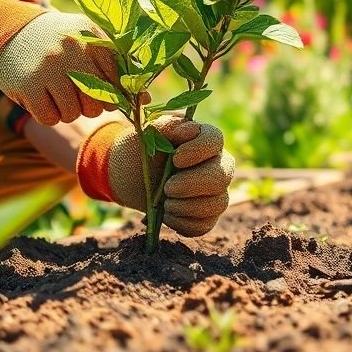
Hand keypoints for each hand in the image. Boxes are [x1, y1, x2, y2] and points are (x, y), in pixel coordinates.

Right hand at [0, 0, 118, 125]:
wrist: (11, 31)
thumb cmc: (60, 42)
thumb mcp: (89, 40)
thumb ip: (119, 65)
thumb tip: (145, 98)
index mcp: (93, 36)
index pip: (119, 80)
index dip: (113, 94)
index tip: (101, 91)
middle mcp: (73, 49)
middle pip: (98, 103)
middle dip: (88, 105)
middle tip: (74, 92)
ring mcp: (50, 67)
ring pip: (74, 114)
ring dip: (66, 111)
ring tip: (56, 92)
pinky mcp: (28, 84)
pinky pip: (50, 118)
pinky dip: (47, 114)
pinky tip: (41, 96)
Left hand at [76, 115, 234, 236]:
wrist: (129, 175)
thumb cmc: (140, 149)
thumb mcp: (147, 134)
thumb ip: (167, 126)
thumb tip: (190, 129)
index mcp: (203, 138)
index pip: (215, 139)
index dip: (199, 150)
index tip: (176, 159)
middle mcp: (216, 163)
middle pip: (222, 176)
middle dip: (193, 185)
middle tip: (167, 188)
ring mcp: (214, 191)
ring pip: (218, 203)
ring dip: (188, 207)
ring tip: (165, 204)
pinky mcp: (206, 215)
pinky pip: (205, 225)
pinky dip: (184, 223)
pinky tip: (167, 215)